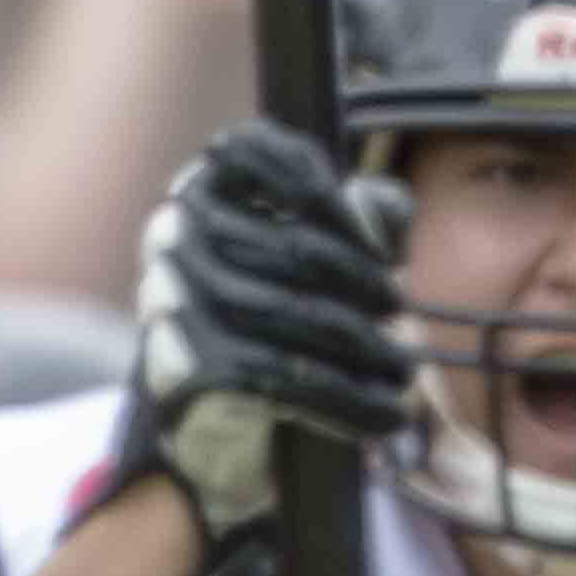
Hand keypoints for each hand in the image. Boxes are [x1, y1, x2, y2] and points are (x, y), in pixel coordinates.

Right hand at [123, 117, 407, 547]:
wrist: (211, 420)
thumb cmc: (271, 317)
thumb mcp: (310, 253)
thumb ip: (356, 215)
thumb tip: (388, 206)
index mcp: (202, 189)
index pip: (260, 156)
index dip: (330, 196)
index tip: (380, 242)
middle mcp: (174, 236)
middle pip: (294, 246)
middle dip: (363, 282)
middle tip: (401, 311)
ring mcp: (173, 303)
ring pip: (293, 316)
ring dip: (363, 347)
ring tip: (403, 369)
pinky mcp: (189, 369)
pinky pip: (285, 379)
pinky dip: (345, 400)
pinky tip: (385, 414)